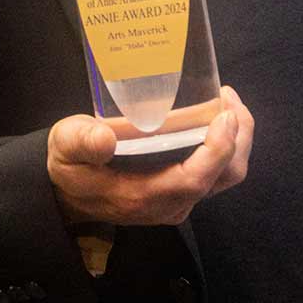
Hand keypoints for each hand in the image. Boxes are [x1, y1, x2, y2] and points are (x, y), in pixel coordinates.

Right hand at [47, 86, 253, 226]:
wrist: (67, 194)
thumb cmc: (69, 166)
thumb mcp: (64, 147)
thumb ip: (81, 141)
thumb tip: (106, 137)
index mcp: (142, 196)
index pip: (194, 179)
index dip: (217, 150)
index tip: (224, 116)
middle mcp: (169, 204)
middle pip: (223, 176)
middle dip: (238, 137)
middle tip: (228, 97)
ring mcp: (178, 200)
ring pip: (225, 175)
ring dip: (237, 139)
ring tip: (226, 102)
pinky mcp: (182, 192)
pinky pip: (217, 172)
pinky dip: (226, 144)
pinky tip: (214, 116)